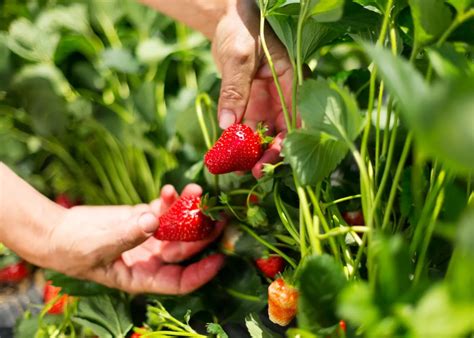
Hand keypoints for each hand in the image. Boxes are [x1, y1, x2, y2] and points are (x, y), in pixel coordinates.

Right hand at [47, 184, 224, 294]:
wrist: (56, 232)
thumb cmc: (73, 249)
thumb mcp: (99, 246)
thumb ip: (127, 234)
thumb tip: (154, 220)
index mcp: (143, 276)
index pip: (179, 281)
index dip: (201, 272)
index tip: (220, 258)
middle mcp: (151, 259)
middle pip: (185, 250)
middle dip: (203, 234)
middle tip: (218, 214)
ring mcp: (148, 238)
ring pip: (177, 227)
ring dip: (188, 210)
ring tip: (195, 190)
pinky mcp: (142, 218)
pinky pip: (163, 210)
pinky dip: (169, 200)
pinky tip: (171, 189)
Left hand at [212, 0, 293, 177]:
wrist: (228, 19)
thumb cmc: (242, 28)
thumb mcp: (239, 57)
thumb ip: (235, 90)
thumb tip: (228, 126)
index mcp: (293, 82)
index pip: (299, 119)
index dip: (290, 142)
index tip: (274, 159)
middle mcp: (284, 96)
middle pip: (283, 132)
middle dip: (269, 154)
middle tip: (254, 173)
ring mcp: (267, 102)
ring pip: (264, 135)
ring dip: (252, 153)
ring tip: (238, 170)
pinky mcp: (251, 105)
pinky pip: (246, 129)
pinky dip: (237, 143)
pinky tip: (228, 157)